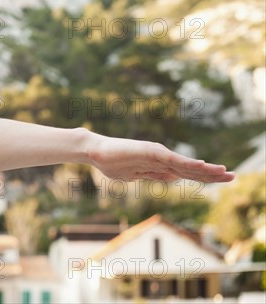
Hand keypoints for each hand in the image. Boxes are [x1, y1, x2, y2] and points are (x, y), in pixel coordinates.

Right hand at [87, 133, 234, 182]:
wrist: (95, 150)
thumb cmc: (111, 161)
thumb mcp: (136, 174)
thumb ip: (155, 174)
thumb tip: (173, 178)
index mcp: (159, 164)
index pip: (186, 172)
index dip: (204, 175)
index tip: (222, 179)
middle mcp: (161, 157)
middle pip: (191, 167)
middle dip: (212, 173)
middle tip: (234, 177)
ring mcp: (156, 154)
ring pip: (185, 163)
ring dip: (205, 169)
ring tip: (224, 172)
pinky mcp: (149, 151)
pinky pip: (171, 159)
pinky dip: (187, 162)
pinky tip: (201, 164)